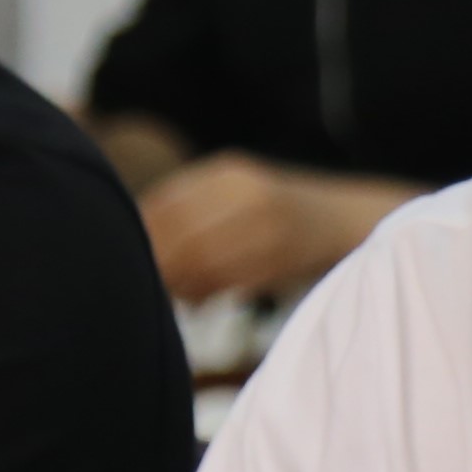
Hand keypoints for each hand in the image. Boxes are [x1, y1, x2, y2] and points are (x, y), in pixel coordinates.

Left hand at [137, 154, 391, 301]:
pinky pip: (228, 279)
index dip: (139, 234)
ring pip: (201, 259)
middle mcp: (247, 192)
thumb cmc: (276, 215)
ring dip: (178, 282)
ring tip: (172, 292)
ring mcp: (267, 223)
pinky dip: (205, 293)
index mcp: (227, 173)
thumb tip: (130, 238)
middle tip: (145, 283)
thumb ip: (190, 210)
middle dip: (157, 263)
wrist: (345, 221)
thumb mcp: (236, 194)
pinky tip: (198, 299)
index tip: (126, 255)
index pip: (164, 204)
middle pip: (179, 233)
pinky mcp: (281, 256)